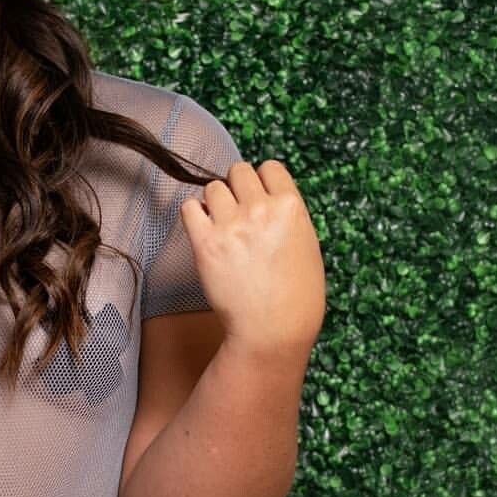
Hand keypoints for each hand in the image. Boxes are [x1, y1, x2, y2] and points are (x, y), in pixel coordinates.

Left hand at [180, 160, 324, 357]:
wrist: (273, 329)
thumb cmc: (296, 297)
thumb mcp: (308, 246)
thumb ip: (288, 217)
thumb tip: (267, 198)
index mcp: (292, 207)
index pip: (269, 167)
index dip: (262, 180)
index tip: (258, 197)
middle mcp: (261, 209)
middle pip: (238, 171)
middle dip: (237, 189)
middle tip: (238, 214)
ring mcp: (231, 225)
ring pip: (212, 188)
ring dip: (215, 203)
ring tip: (222, 228)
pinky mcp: (205, 243)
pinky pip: (189, 208)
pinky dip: (194, 215)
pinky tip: (204, 231)